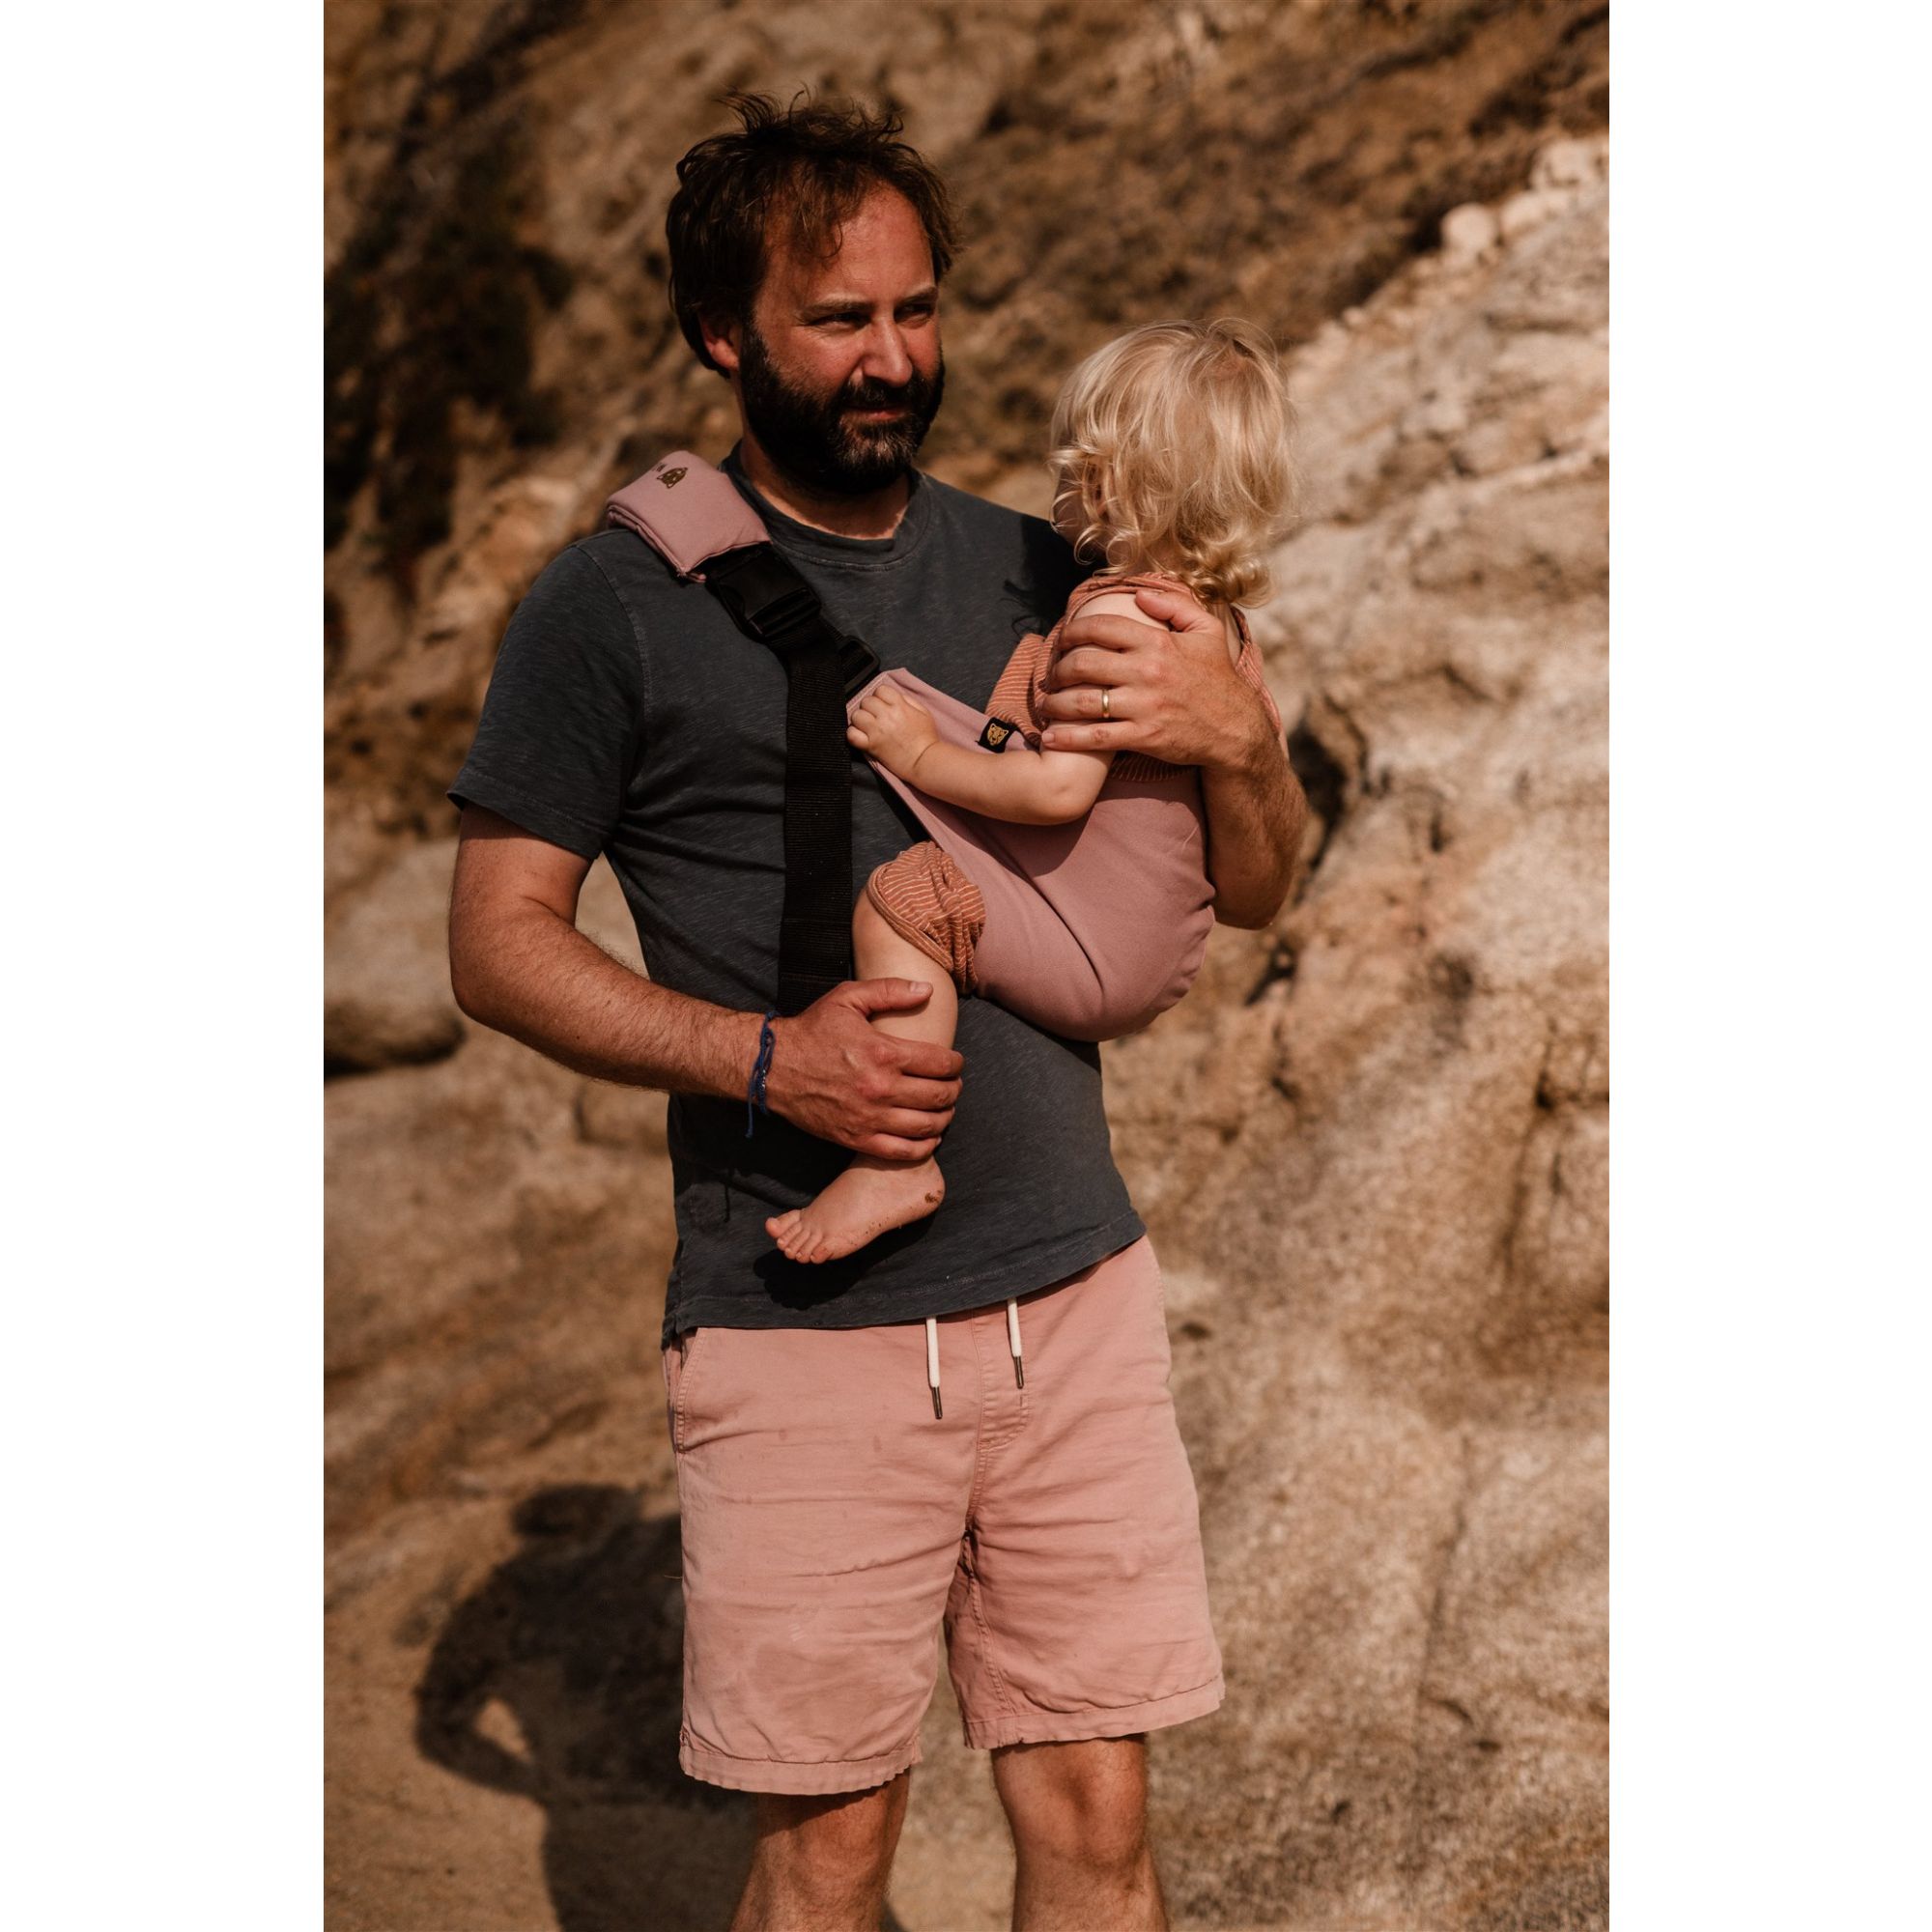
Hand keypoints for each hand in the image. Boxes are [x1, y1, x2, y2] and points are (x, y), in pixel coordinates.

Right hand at [765, 979, 964, 1158]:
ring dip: (944, 1117)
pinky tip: (928, 1136)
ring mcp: (869, 1117)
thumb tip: (927, 990)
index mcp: (884, 1052)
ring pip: (927, 1126)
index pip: (941, 1063)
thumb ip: (890, 990)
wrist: (772, 1067)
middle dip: (954, 1089)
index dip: (956, 1063)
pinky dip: (924, 1146)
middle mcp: (880, 1088)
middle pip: (939, 1096)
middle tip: (953, 1085)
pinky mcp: (856, 1138)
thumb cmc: (812, 1030)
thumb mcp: (847, 998)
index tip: (955, 1063)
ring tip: (944, 1109)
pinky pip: (902, 1151)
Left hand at [847, 681, 939, 779]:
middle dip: (870, 707)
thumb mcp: (923, 712)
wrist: (924, 761)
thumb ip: (908, 700)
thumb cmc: (926, 738)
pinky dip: (853, 734)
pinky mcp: (870, 746)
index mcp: (899, 706)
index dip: (881, 696)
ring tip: (868, 726)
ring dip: (860, 719)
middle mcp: (886, 716)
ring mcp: (876, 731)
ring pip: (856, 715)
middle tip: (876, 716)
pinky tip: (860, 735)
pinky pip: (851, 734)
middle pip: (866, 701)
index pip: (880, 690)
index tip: (884, 704)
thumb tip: (892, 696)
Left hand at [1040, 585, 1273, 772]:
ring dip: (1056, 702)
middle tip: (1051, 674)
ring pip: (1082, 701)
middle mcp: (1146, 672)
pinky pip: (1095, 737)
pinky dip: (1068, 738)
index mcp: (1157, 643)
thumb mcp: (1207, 632)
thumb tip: (1140, 595)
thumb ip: (1174, 606)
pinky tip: (1051, 737)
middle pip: (1083, 663)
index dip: (1072, 631)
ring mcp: (1143, 706)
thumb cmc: (1218, 679)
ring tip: (1047, 704)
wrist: (1235, 729)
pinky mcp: (1143, 737)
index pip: (1101, 627)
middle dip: (1058, 668)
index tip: (1062, 638)